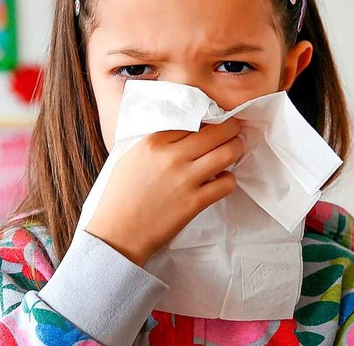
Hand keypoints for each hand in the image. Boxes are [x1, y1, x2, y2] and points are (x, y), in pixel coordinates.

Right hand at [85, 118, 243, 265]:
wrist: (118, 233)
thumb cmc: (121, 196)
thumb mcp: (132, 157)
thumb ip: (157, 143)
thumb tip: (185, 133)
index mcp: (153, 142)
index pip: (192, 119)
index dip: (207, 120)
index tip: (212, 122)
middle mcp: (171, 156)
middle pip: (215, 132)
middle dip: (231, 127)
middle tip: (234, 129)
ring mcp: (185, 179)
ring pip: (226, 153)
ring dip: (235, 148)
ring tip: (235, 149)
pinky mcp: (194, 202)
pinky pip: (226, 183)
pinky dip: (229, 179)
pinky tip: (222, 179)